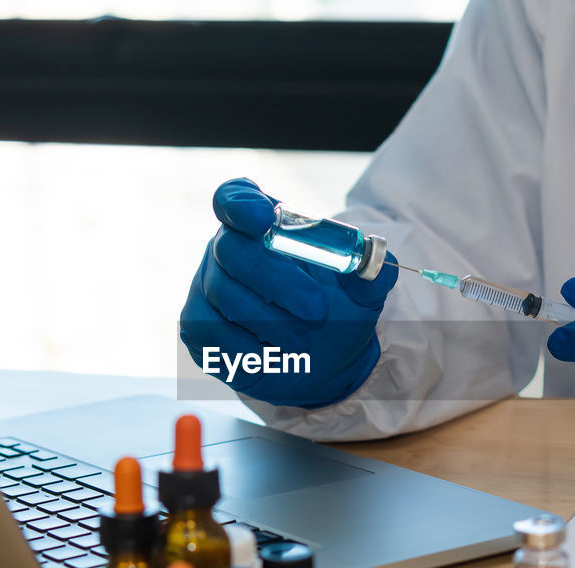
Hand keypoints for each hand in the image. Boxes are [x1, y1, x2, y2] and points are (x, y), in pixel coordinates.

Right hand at [180, 179, 397, 407]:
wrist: (322, 363)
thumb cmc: (336, 313)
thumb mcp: (361, 292)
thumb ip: (369, 271)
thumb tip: (376, 260)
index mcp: (263, 223)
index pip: (235, 197)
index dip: (242, 204)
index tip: (263, 217)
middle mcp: (227, 248)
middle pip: (233, 249)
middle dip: (277, 280)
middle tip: (317, 308)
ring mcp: (207, 286)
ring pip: (227, 297)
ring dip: (274, 323)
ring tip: (303, 341)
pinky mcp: (198, 326)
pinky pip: (215, 334)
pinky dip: (251, 350)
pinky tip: (274, 356)